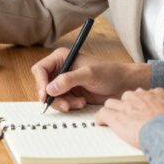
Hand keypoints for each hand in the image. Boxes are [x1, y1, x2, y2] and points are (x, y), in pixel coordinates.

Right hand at [30, 47, 150, 111]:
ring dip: (63, 103)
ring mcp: (64, 83)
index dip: (40, 82)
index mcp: (62, 57)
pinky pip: (61, 103)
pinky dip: (69, 105)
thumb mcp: (88, 74)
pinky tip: (81, 103)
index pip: (41, 69)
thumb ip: (69, 79)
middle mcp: (61, 69)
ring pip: (52, 97)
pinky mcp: (70, 93)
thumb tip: (50, 88)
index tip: (46, 95)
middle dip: (53, 97)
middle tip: (65, 104)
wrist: (122, 85)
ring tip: (78, 103)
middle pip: (44, 85)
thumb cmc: (109, 73)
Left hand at [95, 88, 163, 147]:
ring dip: (112, 110)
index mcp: (157, 94)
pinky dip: (101, 118)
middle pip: (127, 96)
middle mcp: (140, 96)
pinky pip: (103, 114)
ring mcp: (127, 106)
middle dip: (126, 104)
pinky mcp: (117, 117)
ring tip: (111, 118)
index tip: (141, 108)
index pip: (145, 93)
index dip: (141, 102)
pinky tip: (101, 123)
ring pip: (112, 102)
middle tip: (127, 115)